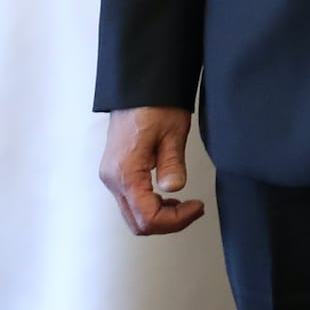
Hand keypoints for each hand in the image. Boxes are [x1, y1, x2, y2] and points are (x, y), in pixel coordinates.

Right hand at [99, 106, 204, 236]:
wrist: (138, 86)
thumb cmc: (154, 103)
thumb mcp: (172, 132)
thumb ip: (172, 164)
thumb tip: (174, 189)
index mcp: (125, 172)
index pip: (147, 217)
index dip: (175, 220)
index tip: (197, 207)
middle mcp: (113, 178)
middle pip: (137, 222)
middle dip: (168, 222)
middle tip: (194, 209)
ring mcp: (112, 176)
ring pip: (132, 214)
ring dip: (159, 215)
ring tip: (185, 204)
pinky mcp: (116, 171)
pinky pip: (131, 200)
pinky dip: (150, 205)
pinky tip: (168, 195)